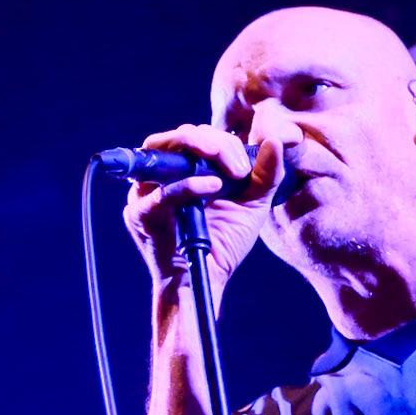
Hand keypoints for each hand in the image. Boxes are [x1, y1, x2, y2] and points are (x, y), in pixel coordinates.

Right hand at [123, 123, 286, 297]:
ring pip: (162, 149)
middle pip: (180, 136)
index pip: (197, 136)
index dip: (223, 143)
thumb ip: (265, 174)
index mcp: (185, 168)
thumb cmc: (224, 242)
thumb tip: (275, 141)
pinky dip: (188, 186)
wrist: (205, 278)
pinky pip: (161, 192)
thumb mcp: (252, 204)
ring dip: (195, 147)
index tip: (245, 168)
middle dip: (214, 143)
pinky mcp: (141, 213)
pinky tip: (213, 186)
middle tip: (239, 168)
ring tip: (225, 164)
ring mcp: (147, 192)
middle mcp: (162, 175)